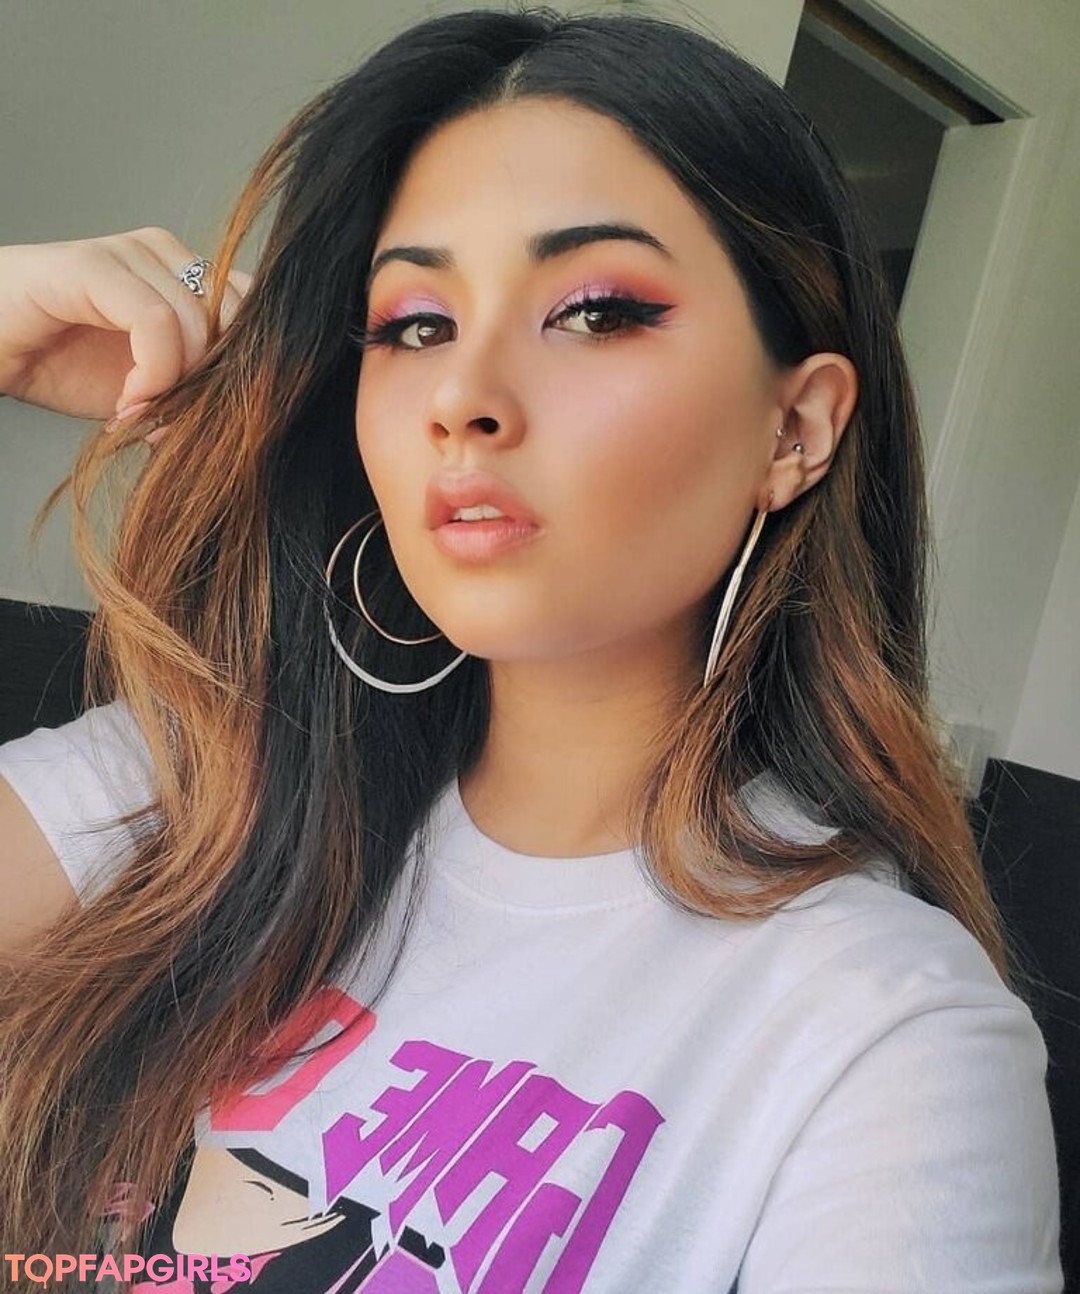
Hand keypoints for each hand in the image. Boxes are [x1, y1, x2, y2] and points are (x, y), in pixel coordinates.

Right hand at [0, 227, 249, 427]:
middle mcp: (166, 253)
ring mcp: (130, 252)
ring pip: (198, 323)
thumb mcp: (149, 389)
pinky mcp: (93, 265)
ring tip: (137, 411)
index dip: (241, 372)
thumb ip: (195, 393)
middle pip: (236, 319)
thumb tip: (237, 423)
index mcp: (187, 275)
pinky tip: (127, 399)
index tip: (203, 418)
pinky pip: (156, 322)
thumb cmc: (60, 363)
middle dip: (211, 383)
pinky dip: (152, 373)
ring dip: (175, 385)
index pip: (255, 313)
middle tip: (169, 421)